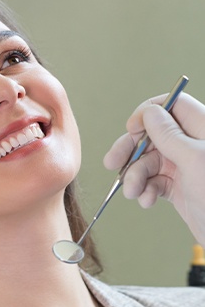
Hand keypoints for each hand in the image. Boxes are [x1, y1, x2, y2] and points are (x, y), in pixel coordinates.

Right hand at [103, 92, 204, 246]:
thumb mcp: (195, 160)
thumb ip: (169, 134)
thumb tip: (149, 113)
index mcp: (203, 129)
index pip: (172, 105)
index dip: (148, 114)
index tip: (132, 129)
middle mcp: (193, 144)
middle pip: (153, 135)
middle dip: (131, 150)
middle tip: (112, 162)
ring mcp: (185, 166)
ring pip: (148, 161)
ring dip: (135, 176)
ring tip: (133, 192)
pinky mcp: (178, 187)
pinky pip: (153, 181)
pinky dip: (146, 190)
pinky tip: (148, 200)